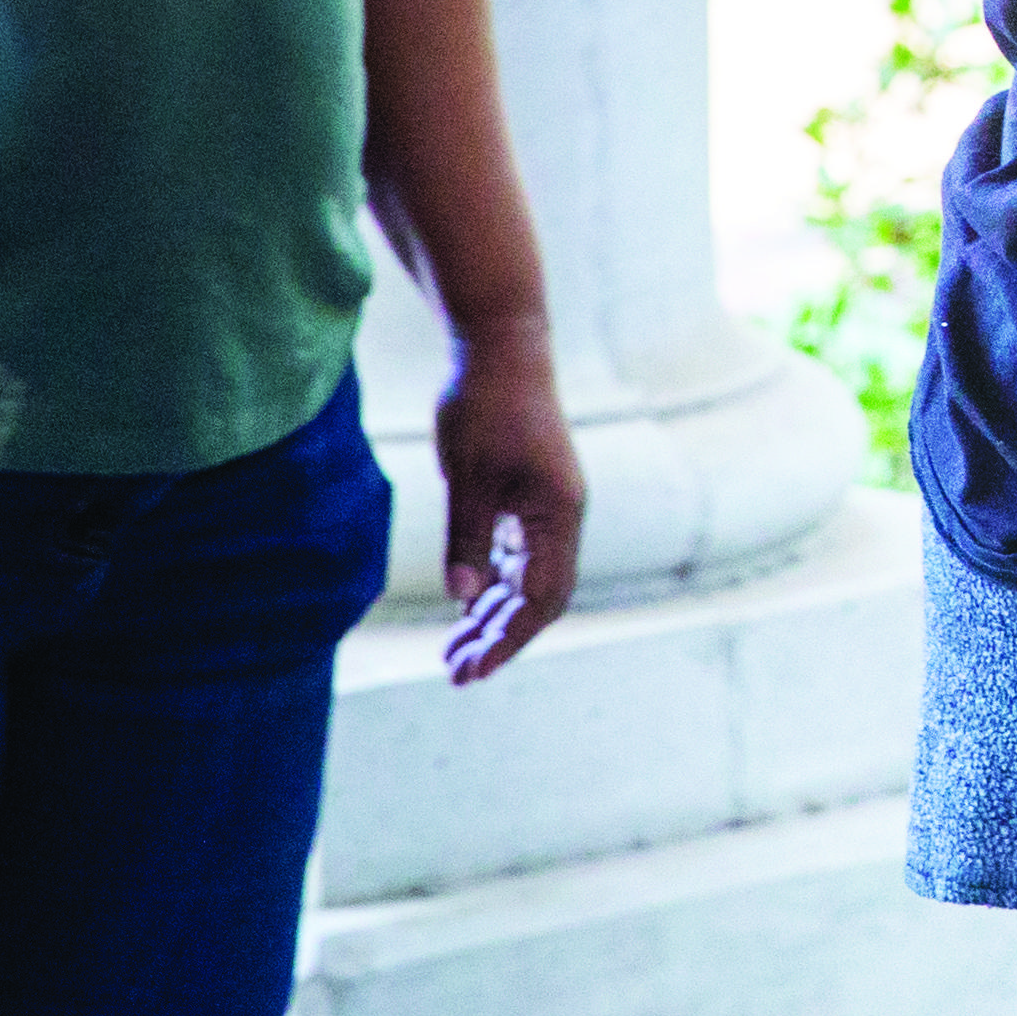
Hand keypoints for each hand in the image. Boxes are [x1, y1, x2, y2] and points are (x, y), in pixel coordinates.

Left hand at [434, 341, 586, 684]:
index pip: (541, 599)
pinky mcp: (531, 494)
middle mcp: (562, 517)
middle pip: (539, 597)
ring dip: (494, 615)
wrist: (501, 343)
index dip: (508, 640)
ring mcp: (549, 506)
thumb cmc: (485, 405)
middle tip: (455, 671)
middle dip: (499, 637)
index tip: (471, 669)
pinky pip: (519, 555)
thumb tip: (464, 599)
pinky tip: (468, 602)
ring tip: (454, 648)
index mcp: (559, 515)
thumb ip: (468, 538)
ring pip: (528, 578)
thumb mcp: (468, 475)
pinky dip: (494, 583)